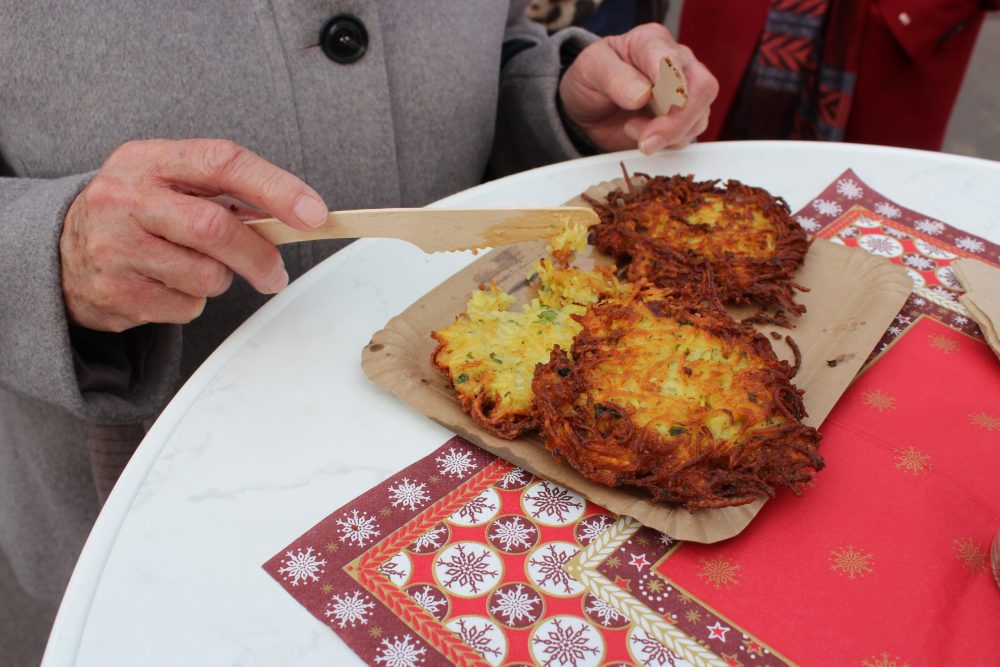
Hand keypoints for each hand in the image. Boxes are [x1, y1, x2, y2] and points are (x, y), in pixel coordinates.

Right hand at [60, 138, 328, 331]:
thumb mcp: (168, 182)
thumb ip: (224, 192)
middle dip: (259, 256)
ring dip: (219, 280)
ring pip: (206, 276)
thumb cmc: (136, 213)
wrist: (57, 252)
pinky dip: (192, 302)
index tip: (314, 213)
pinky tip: (167, 285)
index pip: (222, 162)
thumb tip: (297, 215)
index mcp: (149, 160)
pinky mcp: (114, 293)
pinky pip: (185, 307)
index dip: (275, 188)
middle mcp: (126, 198)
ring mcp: (114, 247)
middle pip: (215, 227)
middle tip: (275, 274)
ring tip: (194, 267)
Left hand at [559, 23, 717, 153]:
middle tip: (645, 139)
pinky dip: (667, 144)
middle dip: (675, 121)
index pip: (671, 60)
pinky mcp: (684, 119)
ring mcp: (685, 91)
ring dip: (668, 135)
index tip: (647, 100)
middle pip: (701, 89)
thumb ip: (614, 77)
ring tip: (631, 130)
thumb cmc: (592, 79)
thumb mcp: (590, 69)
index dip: (666, 83)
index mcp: (652, 42)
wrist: (590, 106)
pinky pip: (689, 135)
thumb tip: (642, 94)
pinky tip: (643, 138)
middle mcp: (678, 62)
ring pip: (699, 117)